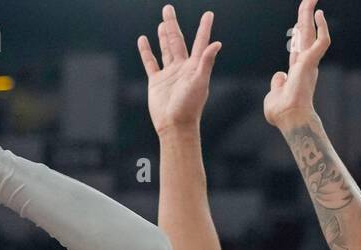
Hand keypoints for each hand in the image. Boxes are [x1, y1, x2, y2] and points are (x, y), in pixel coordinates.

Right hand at [137, 6, 221, 135]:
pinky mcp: (156, 82)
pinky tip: (143, 40)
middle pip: (177, 41)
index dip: (204, 28)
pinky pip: (150, 62)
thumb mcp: (199, 82)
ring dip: (163, 36)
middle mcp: (182, 68)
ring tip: (162, 22)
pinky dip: (146, 51)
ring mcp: (169, 74)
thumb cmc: (189, 107)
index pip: (200, 43)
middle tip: (168, 8)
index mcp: (195, 66)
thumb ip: (206, 62)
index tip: (209, 14)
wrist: (174, 126)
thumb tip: (217, 43)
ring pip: (165, 49)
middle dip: (173, 25)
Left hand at [263, 0, 330, 129]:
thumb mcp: (274, 95)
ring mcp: (309, 62)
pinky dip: (322, 27)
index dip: (297, 35)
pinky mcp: (311, 62)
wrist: (289, 118)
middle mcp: (305, 64)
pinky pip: (321, 41)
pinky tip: (319, 13)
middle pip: (306, 35)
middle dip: (306, 17)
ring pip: (312, 33)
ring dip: (311, 15)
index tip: (296, 24)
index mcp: (297, 71)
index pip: (298, 48)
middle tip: (309, 0)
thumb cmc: (281, 112)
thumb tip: (279, 75)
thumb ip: (277, 84)